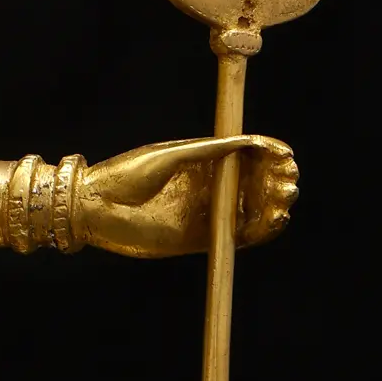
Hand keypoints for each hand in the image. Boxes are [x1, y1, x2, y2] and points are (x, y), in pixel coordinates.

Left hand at [79, 135, 298, 258]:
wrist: (94, 210)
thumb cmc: (124, 176)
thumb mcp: (169, 157)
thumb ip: (209, 152)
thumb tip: (249, 141)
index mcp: (203, 160)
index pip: (247, 156)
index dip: (269, 155)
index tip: (285, 155)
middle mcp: (208, 186)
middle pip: (256, 183)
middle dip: (277, 179)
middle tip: (287, 179)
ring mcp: (206, 212)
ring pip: (252, 209)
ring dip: (274, 204)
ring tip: (284, 198)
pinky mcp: (201, 239)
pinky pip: (238, 236)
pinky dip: (261, 230)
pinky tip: (274, 220)